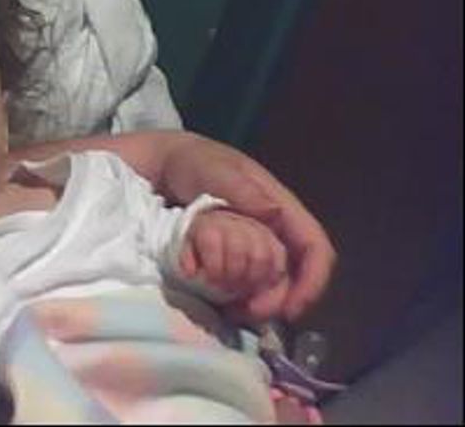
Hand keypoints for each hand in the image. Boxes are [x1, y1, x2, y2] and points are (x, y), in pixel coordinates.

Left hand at [158, 133, 335, 321]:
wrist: (163, 165)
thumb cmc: (194, 162)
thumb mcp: (217, 171)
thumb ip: (243, 190)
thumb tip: (275, 214)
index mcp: (281, 207)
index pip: (314, 247)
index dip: (312, 280)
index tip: (293, 308)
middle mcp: (273, 230)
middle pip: (295, 274)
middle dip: (280, 299)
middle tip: (252, 314)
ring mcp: (253, 243)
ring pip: (271, 283)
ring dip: (259, 303)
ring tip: (235, 313)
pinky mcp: (231, 253)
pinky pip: (244, 282)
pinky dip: (238, 298)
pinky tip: (222, 306)